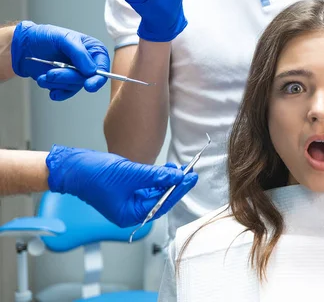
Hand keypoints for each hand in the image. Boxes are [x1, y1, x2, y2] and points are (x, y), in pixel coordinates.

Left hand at [11, 21, 109, 100]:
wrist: (24, 46)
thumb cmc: (45, 37)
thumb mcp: (63, 38)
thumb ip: (79, 53)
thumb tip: (92, 70)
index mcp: (93, 50)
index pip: (102, 66)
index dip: (98, 77)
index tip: (89, 84)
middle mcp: (87, 64)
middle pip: (87, 79)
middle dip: (68, 78)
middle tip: (52, 73)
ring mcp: (76, 74)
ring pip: (74, 86)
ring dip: (57, 82)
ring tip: (44, 74)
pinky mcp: (65, 83)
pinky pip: (65, 93)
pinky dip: (55, 90)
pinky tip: (46, 83)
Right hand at [46, 145, 197, 227]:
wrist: (72, 167)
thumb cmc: (94, 175)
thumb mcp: (130, 174)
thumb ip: (156, 176)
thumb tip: (177, 176)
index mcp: (130, 215)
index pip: (162, 204)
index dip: (178, 190)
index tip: (191, 178)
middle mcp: (130, 211)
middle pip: (160, 199)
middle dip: (175, 185)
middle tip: (190, 172)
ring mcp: (128, 201)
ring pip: (155, 192)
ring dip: (167, 180)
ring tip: (179, 168)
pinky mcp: (126, 191)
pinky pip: (146, 186)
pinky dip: (157, 178)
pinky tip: (166, 168)